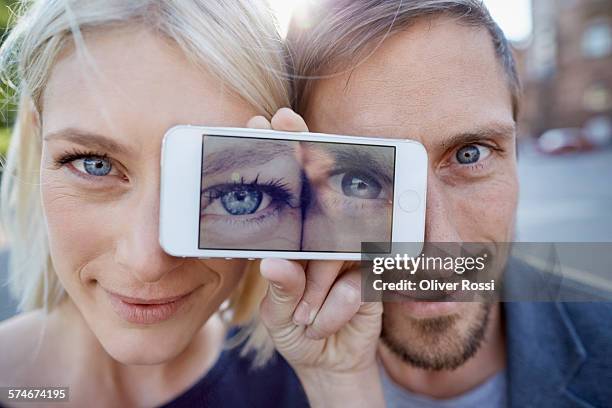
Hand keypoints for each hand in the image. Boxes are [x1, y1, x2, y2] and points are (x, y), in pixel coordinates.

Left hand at [259, 259, 382, 406]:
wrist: (328, 364)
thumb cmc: (297, 334)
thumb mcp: (276, 317)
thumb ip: (279, 289)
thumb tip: (270, 264)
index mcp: (296, 252)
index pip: (291, 237)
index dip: (287, 256)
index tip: (279, 274)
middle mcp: (323, 251)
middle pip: (316, 246)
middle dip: (307, 289)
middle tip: (299, 317)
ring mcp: (349, 262)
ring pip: (335, 265)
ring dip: (320, 306)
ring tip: (314, 323)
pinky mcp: (370, 280)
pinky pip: (352, 289)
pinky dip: (335, 315)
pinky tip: (332, 324)